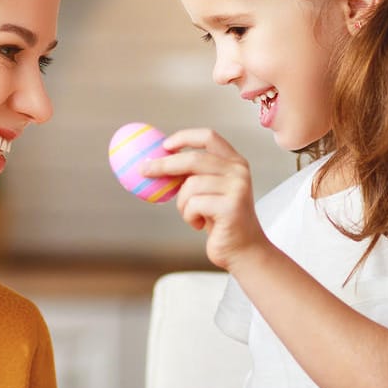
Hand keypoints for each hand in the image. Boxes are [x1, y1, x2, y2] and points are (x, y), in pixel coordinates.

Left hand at [140, 128, 269, 270]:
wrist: (243, 250)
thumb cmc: (220, 221)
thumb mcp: (209, 192)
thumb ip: (194, 175)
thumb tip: (156, 161)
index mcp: (234, 162)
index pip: (208, 137)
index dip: (184, 137)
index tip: (164, 145)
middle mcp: (238, 171)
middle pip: (193, 158)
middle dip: (164, 164)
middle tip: (144, 170)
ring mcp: (237, 188)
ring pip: (190, 185)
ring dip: (182, 203)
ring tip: (192, 215)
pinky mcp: (231, 206)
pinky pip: (193, 205)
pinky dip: (189, 216)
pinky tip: (200, 224)